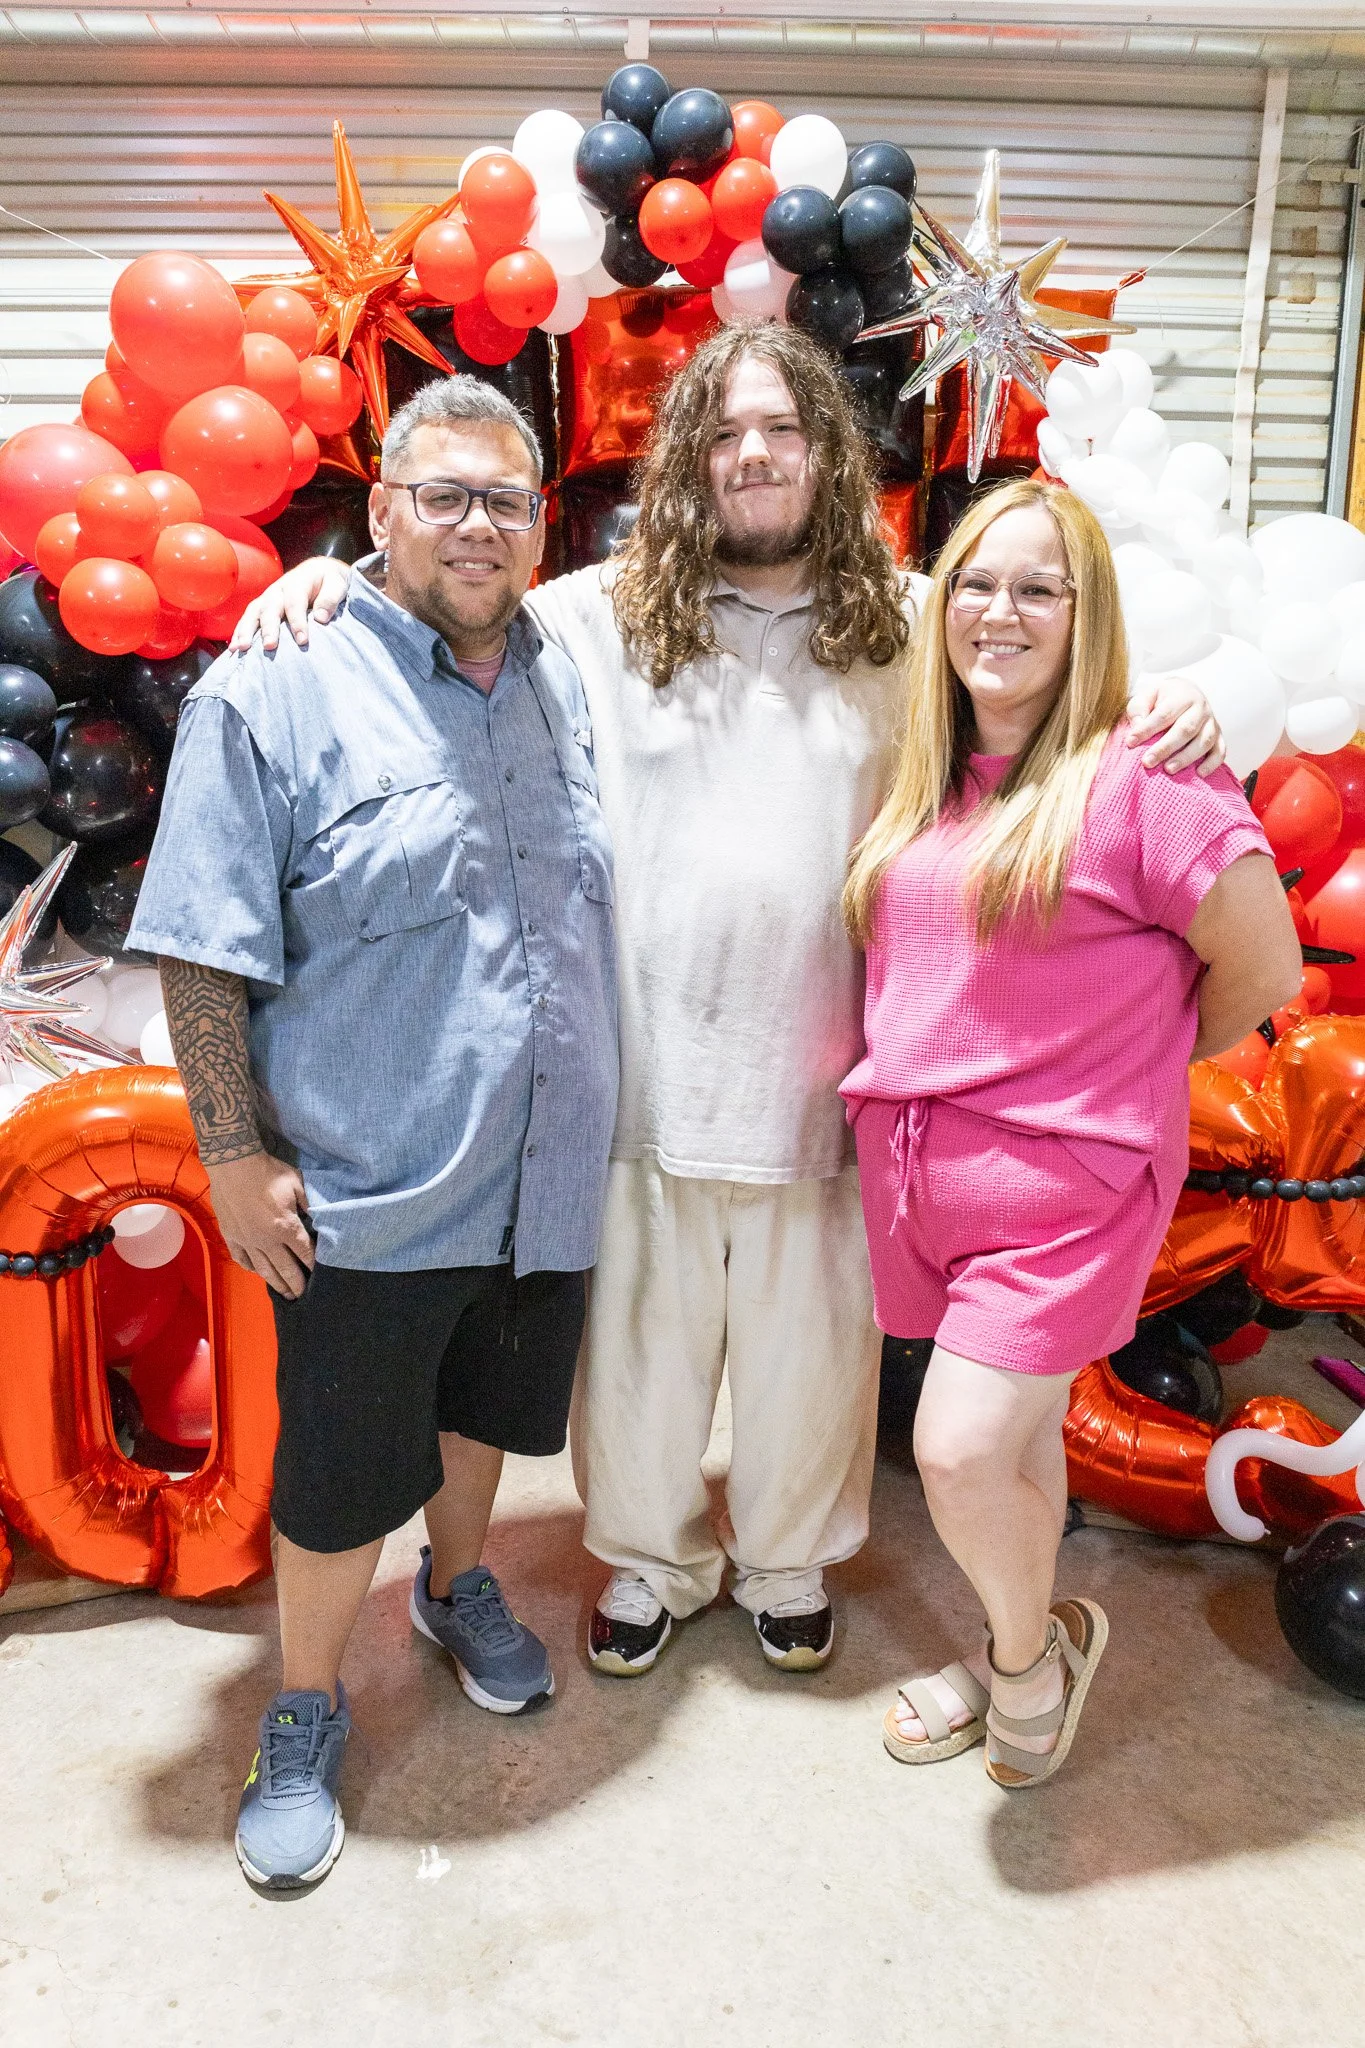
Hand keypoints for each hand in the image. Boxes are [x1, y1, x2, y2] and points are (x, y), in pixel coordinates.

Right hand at [204, 1149, 315, 1297]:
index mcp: (286, 1227)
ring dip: (276, 1283)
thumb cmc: (268, 1172)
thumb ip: (308, 1204)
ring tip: (285, 1294)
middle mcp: (267, 1240)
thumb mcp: (297, 1184)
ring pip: (264, 1269)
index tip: (318, 1275)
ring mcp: (247, 1240)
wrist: (233, 1165)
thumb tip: (316, 1218)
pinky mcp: (231, 1236)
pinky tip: (257, 1272)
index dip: (312, 1265)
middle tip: (303, 1296)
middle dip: (296, 1284)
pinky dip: (250, 1268)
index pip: (304, 1252)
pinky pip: (241, 1258)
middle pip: (286, 1268)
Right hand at [228, 557, 350, 653]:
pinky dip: (239, 632)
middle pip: (270, 608)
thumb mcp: (338, 585)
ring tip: (242, 648)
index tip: (302, 641)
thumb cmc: (331, 582)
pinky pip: (248, 618)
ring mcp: (268, 598)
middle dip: (269, 628)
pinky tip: (234, 648)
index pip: (295, 602)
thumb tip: (320, 617)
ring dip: (246, 630)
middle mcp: (278, 589)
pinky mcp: (262, 607)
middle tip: (270, 646)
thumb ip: (330, 599)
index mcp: (298, 582)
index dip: (297, 621)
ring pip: (253, 613)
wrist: (321, 572)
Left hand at [1126, 675, 1225, 776]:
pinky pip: (1220, 751)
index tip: (1130, 742)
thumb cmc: (1160, 699)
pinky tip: (1199, 774)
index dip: (1147, 729)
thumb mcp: (1146, 696)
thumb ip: (1138, 710)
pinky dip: (1212, 763)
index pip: (1164, 714)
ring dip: (1187, 757)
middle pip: (1185, 729)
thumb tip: (1137, 728)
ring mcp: (1212, 723)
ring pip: (1204, 741)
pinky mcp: (1219, 737)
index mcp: (1182, 695)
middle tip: (1147, 762)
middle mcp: (1201, 708)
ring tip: (1168, 770)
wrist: (1185, 693)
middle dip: (1165, 747)